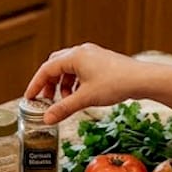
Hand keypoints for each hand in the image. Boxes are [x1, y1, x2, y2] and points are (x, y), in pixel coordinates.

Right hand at [23, 43, 146, 123]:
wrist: (142, 79)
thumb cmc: (115, 84)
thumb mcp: (85, 98)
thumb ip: (63, 108)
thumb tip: (47, 119)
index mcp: (74, 56)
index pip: (46, 69)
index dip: (35, 84)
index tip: (29, 98)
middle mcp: (81, 52)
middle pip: (55, 66)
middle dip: (49, 84)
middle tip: (46, 100)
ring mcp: (92, 56)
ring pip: (69, 69)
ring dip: (63, 85)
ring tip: (64, 101)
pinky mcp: (101, 62)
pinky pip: (80, 71)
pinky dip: (74, 83)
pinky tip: (79, 96)